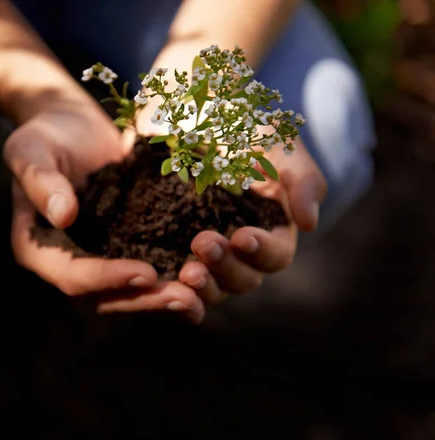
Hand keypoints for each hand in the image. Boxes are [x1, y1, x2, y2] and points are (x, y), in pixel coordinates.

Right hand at [5, 93, 206, 321]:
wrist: (72, 128)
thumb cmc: (46, 136)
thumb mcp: (32, 150)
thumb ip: (41, 182)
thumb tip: (62, 217)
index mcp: (39, 249)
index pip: (73, 276)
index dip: (108, 279)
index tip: (146, 272)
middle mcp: (70, 263)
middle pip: (106, 297)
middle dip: (146, 300)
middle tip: (185, 298)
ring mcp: (99, 259)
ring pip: (131, 293)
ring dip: (164, 298)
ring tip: (198, 297)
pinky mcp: (125, 248)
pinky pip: (147, 273)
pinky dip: (173, 279)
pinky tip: (205, 277)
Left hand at [178, 138, 326, 304]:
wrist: (187, 116)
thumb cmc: (240, 128)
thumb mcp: (276, 143)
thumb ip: (302, 179)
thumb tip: (309, 224)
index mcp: (271, 228)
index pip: (276, 255)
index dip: (263, 252)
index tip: (243, 237)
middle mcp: (240, 249)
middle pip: (244, 279)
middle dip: (226, 267)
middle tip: (203, 243)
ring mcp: (206, 252)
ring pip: (212, 287)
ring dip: (202, 285)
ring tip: (186, 272)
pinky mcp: (171, 250)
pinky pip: (176, 282)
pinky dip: (174, 290)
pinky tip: (163, 283)